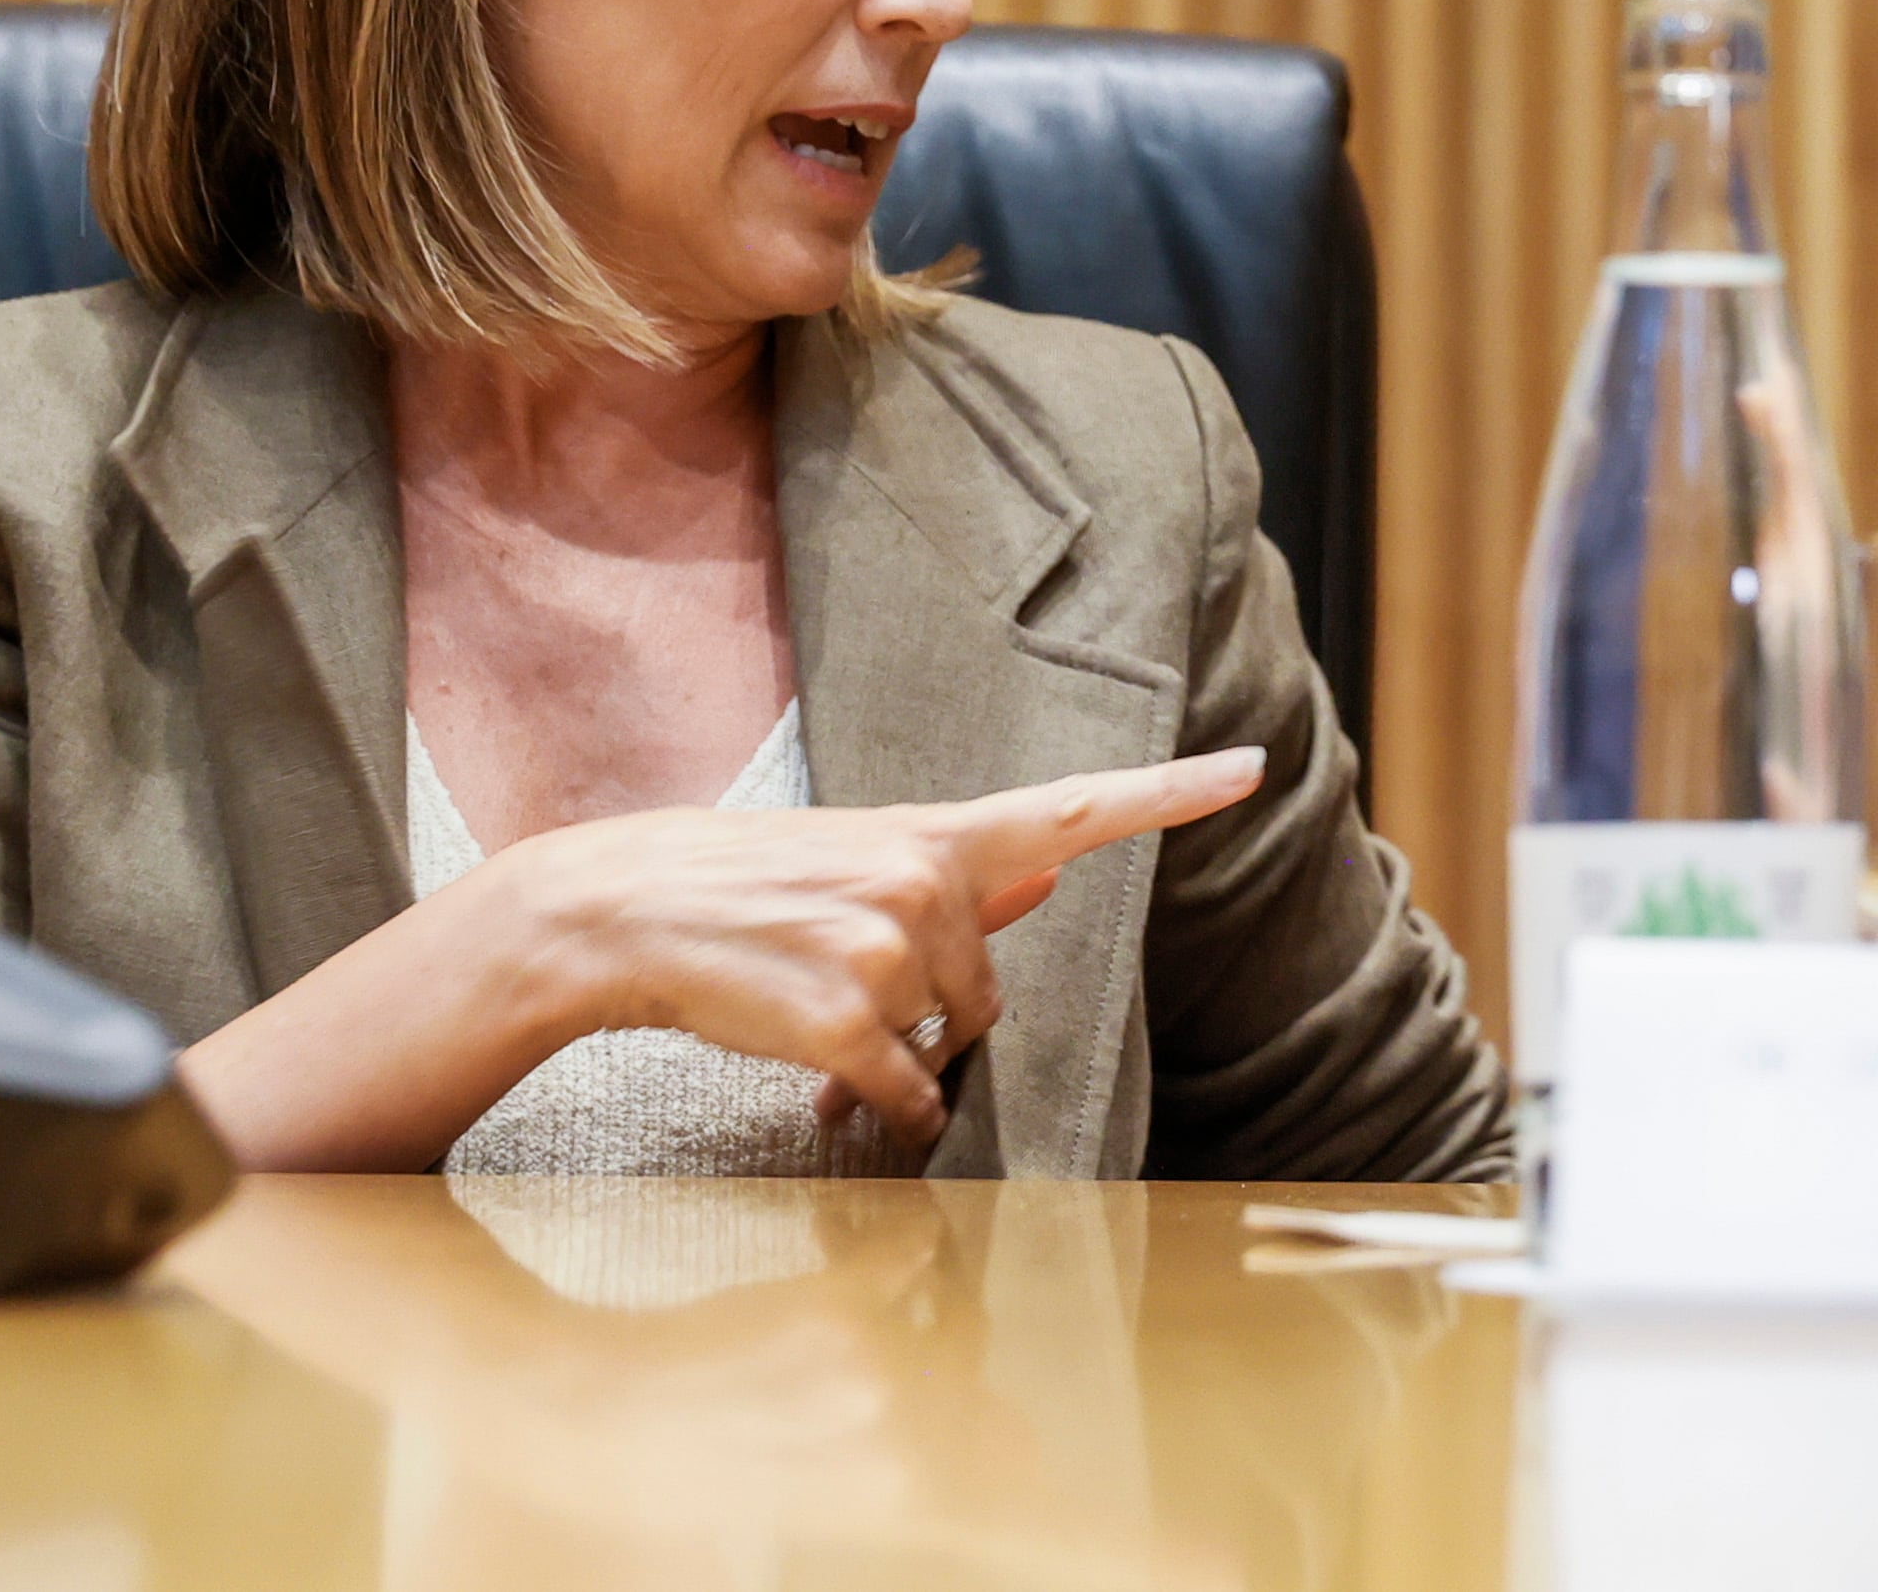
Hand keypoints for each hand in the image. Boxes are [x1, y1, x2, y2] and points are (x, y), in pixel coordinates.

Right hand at [479, 746, 1268, 1147]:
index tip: (1252, 770)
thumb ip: (964, 877)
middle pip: (988, 993)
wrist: (626, 907)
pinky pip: (905, 1095)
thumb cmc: (747, 887)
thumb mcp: (859, 859)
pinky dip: (877, 1108)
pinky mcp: (848, 1019)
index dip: (1174, 795)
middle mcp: (927, 879)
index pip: (1078, 809)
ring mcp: (888, 948)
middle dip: (935, 1014)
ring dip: (895, 1058)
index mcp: (937, 833)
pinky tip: (826, 1086)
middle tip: (849, 991)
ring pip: (945, 1043)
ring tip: (815, 1019)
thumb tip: (1049, 874)